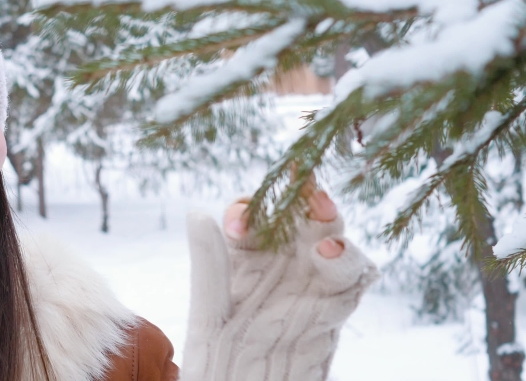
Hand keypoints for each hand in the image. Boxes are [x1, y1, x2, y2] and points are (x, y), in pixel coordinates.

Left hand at [180, 173, 378, 380]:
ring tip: (322, 244)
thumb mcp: (209, 309)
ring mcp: (311, 282)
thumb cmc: (218, 357)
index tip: (237, 225)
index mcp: (247, 255)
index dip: (250, 209)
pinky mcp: (334, 310)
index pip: (255, 215)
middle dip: (307, 201)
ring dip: (332, 232)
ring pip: (332, 242)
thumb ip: (209, 264)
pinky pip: (353, 279)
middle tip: (306, 192)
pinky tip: (334, 256)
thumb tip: (197, 212)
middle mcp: (282, 261)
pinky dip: (351, 263)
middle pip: (301, 219)